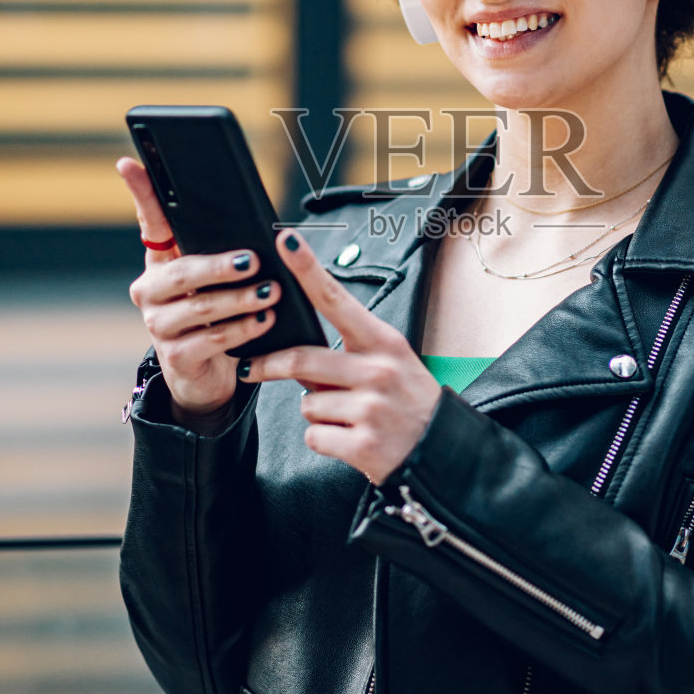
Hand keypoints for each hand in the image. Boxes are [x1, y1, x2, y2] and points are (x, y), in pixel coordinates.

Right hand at [117, 157, 280, 424]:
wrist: (210, 373)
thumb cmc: (220, 313)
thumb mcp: (220, 279)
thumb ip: (226, 251)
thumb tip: (264, 228)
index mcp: (161, 260)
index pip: (149, 220)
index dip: (140, 192)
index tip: (129, 162)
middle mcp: (151, 290)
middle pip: (183, 272)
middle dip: (220, 266)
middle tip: (252, 261)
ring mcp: (158, 325)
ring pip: (200, 308)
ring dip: (240, 300)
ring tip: (270, 293)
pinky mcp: (176, 357)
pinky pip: (210, 341)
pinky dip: (241, 330)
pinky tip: (263, 322)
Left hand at [241, 228, 442, 483]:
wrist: (442, 451)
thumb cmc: (410, 401)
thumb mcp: (388, 364)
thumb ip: (345, 355)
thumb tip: (293, 353)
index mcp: (384, 342)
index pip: (337, 300)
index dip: (308, 270)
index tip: (285, 242)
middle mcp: (379, 371)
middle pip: (302, 359)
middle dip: (269, 364)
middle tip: (251, 367)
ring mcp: (372, 409)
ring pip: (307, 403)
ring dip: (314, 411)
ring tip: (345, 416)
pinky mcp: (363, 445)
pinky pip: (315, 436)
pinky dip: (323, 439)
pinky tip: (349, 438)